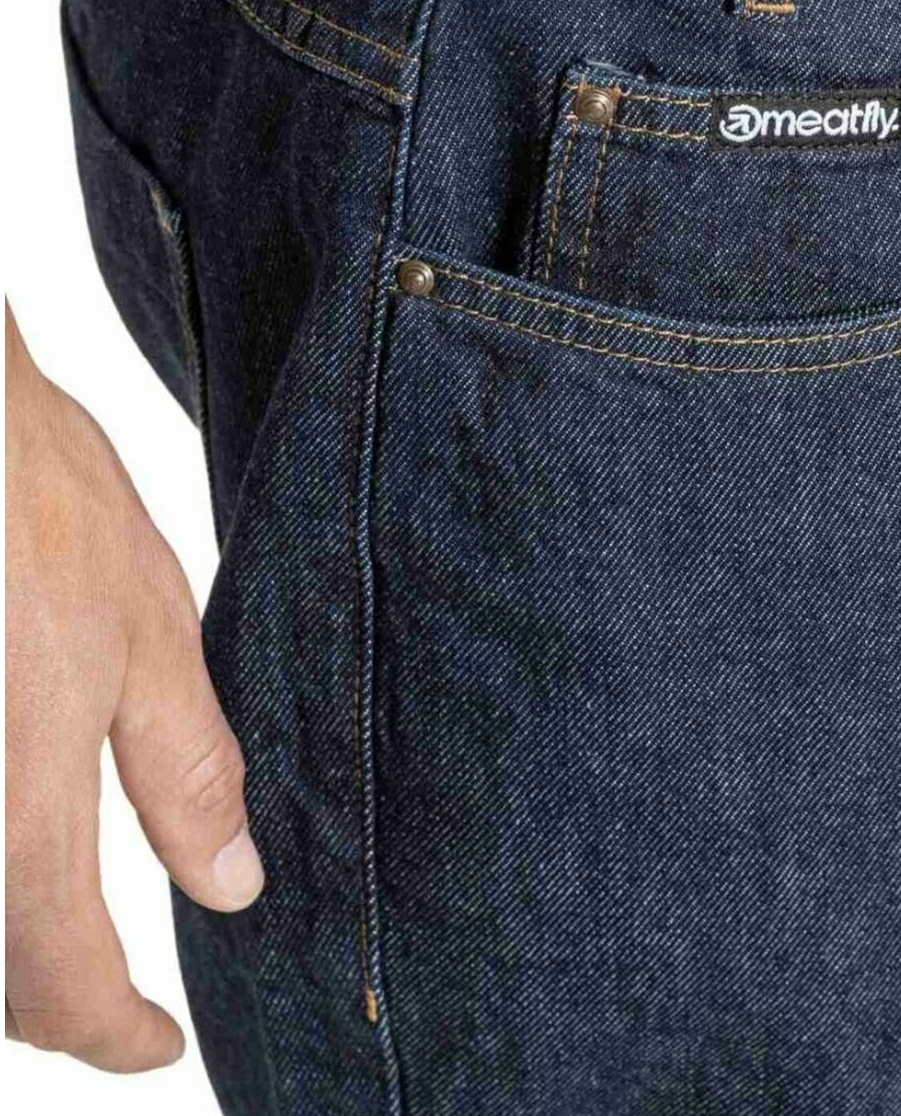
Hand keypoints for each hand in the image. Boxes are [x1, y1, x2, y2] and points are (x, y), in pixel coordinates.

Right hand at [5, 302, 262, 1070]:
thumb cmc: (34, 504)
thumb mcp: (147, 631)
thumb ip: (185, 771)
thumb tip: (231, 886)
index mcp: (17, 800)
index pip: (54, 977)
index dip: (108, 1032)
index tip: (153, 1043)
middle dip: (43, 998)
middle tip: (106, 995)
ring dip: (6, 937)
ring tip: (55, 936)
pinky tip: (21, 833)